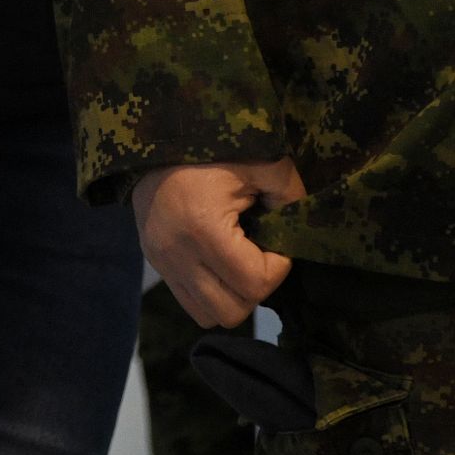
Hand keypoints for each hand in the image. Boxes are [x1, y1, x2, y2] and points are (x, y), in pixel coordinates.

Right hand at [132, 158, 303, 328]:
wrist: (155, 139)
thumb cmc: (211, 149)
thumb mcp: (261, 162)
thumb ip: (290, 195)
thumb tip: (299, 229)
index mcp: (203, 229)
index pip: (255, 283)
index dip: (278, 267)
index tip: (275, 241)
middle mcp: (178, 254)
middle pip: (232, 310)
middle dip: (255, 288)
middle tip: (258, 255)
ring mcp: (162, 263)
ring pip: (210, 315)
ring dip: (233, 297)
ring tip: (237, 264)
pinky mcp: (154, 264)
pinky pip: (190, 305)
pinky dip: (211, 295)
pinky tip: (219, 266)